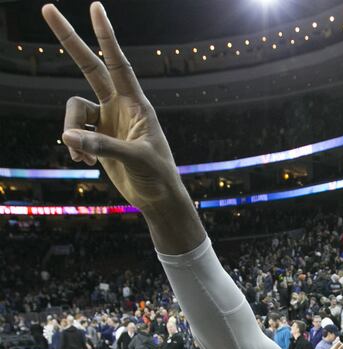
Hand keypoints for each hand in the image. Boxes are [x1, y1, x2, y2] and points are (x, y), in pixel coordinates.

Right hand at [42, 3, 181, 213]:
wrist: (157, 197)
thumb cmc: (157, 175)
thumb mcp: (135, 158)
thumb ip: (103, 146)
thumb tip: (67, 137)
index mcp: (137, 104)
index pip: (119, 63)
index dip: (106, 36)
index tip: (96, 8)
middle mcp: (119, 106)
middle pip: (88, 67)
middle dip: (69, 41)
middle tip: (47, 8)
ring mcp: (106, 120)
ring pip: (72, 111)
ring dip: (70, 131)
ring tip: (83, 156)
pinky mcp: (96, 137)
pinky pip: (72, 132)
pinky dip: (74, 146)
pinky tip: (87, 163)